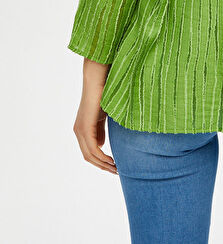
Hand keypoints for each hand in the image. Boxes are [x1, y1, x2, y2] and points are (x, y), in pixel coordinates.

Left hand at [72, 59, 117, 174]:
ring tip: (117, 169)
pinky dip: (103, 157)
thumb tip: (102, 145)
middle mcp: (78, 131)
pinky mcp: (85, 127)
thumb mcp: (103, 116)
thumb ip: (101, 130)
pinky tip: (113, 160)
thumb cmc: (103, 93)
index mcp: (82, 128)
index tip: (114, 166)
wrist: (98, 79)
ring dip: (104, 164)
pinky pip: (94, 149)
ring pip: (90, 155)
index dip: (101, 161)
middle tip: (117, 172)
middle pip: (89, 157)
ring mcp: (80, 130)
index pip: (90, 151)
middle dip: (103, 166)